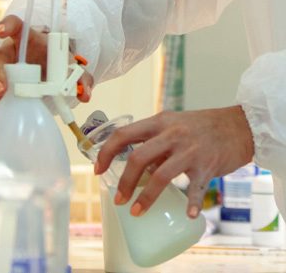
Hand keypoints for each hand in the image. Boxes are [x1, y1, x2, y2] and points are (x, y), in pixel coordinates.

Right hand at [0, 15, 93, 116]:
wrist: (48, 67)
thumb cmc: (55, 60)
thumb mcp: (69, 65)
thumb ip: (80, 76)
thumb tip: (84, 95)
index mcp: (29, 40)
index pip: (16, 26)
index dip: (7, 25)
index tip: (2, 31)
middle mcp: (12, 53)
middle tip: (1, 89)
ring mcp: (4, 69)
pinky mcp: (1, 85)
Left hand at [95, 106, 253, 217]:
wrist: (239, 125)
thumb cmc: (201, 126)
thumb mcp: (173, 124)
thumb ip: (155, 143)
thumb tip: (139, 169)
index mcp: (159, 122)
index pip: (123, 134)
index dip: (106, 152)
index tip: (98, 169)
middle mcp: (172, 134)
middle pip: (138, 158)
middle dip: (124, 182)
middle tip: (118, 199)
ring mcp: (190, 150)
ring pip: (160, 176)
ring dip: (146, 197)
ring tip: (137, 211)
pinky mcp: (207, 165)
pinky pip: (195, 189)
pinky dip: (191, 203)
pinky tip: (186, 214)